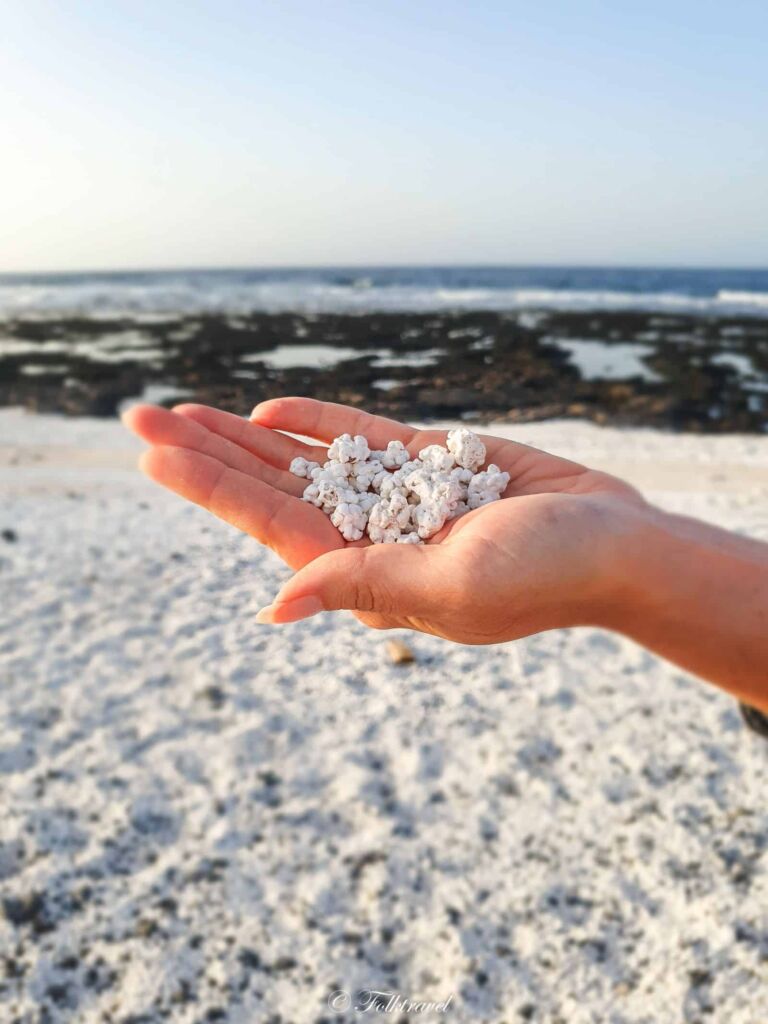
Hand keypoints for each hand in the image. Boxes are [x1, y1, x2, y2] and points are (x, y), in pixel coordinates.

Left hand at [123, 398, 648, 643]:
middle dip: (207, 453)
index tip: (152, 453)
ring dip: (247, 435)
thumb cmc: (545, 575)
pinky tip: (271, 412)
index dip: (210, 486)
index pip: (270, 525)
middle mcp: (371, 537)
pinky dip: (318, 422)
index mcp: (367, 575)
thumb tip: (276, 606)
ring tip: (183, 411)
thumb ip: (364, 585)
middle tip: (138, 415)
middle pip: (271, 487)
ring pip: (306, 460)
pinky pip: (362, 438)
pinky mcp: (430, 463)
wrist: (618, 545)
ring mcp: (397, 498)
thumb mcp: (450, 586)